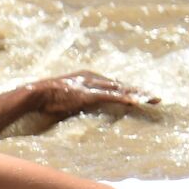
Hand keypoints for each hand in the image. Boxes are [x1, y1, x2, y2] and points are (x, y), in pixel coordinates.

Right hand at [30, 71, 157, 119]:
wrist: (34, 96)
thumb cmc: (44, 101)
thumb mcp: (63, 100)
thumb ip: (73, 102)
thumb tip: (76, 110)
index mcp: (86, 77)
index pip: (112, 85)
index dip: (127, 90)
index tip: (139, 96)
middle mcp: (91, 78)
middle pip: (120, 85)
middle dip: (138, 92)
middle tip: (155, 98)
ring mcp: (91, 85)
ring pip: (120, 90)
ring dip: (137, 95)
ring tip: (152, 100)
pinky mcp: (89, 94)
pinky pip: (111, 97)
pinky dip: (124, 99)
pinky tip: (136, 103)